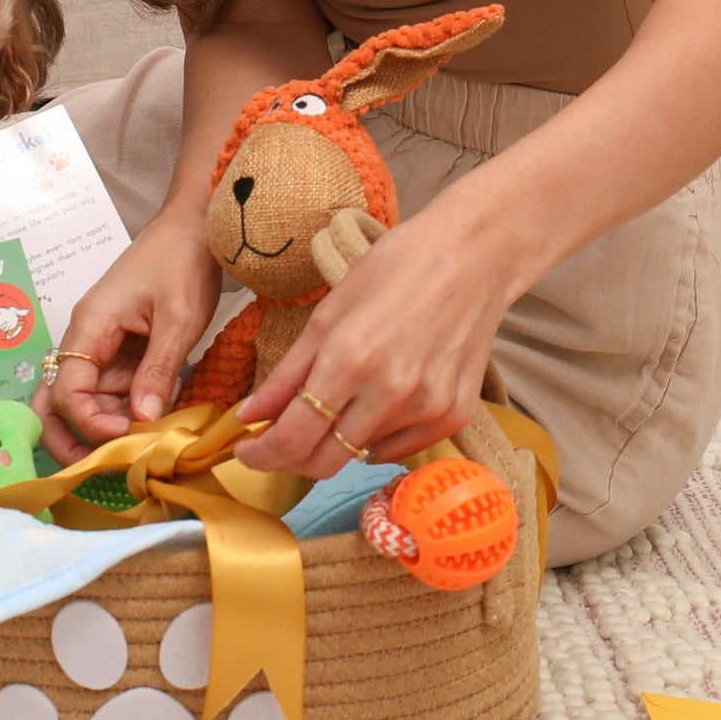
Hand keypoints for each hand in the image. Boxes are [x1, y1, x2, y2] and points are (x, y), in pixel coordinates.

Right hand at [33, 213, 220, 462]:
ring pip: (84, 402)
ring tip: (134, 453)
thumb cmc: (184, 261)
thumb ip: (159, 369)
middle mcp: (87, 339)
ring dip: (102, 430)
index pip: (66, 390)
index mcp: (90, 325)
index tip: (128, 437)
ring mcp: (102, 346)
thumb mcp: (179, 317)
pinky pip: (111, 391)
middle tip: (106, 468)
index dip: (89, 423)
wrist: (196, 227)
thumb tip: (141, 421)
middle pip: (56, 401)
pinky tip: (149, 429)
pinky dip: (123, 415)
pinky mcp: (121, 350)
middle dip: (71, 438)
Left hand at [233, 199, 512, 477]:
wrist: (474, 256)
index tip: (246, 450)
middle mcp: (390, 393)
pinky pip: (399, 448)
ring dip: (335, 441)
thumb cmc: (396, 268)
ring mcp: (427, 409)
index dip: (262, 454)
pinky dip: (374, 437)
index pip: (293, 437)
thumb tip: (250, 415)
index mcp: (350, 359)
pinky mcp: (454, 417)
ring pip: (360, 455)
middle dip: (292, 458)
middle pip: (325, 462)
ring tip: (334, 403)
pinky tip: (372, 404)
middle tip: (278, 438)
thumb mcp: (329, 311)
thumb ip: (288, 372)